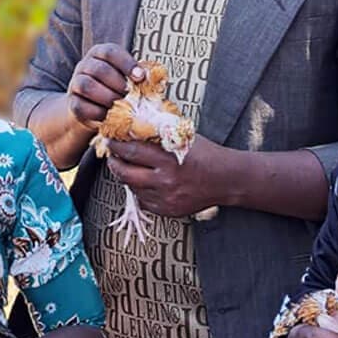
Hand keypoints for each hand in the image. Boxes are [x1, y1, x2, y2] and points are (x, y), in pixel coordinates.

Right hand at [66, 43, 141, 128]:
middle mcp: (85, 65)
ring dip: (107, 97)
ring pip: (87, 86)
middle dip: (118, 84)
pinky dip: (98, 112)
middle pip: (99, 69)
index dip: (127, 64)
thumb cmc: (115, 89)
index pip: (110, 52)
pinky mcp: (72, 103)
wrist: (93, 108)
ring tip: (120, 105)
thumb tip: (151, 79)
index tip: (140, 77)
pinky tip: (109, 115)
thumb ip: (136, 76)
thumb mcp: (126, 78)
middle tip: (129, 94)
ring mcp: (76, 83)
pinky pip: (81, 106)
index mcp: (99, 54)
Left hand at [106, 137, 238, 217]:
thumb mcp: (183, 138)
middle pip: (126, 173)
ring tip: (125, 167)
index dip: (117, 146)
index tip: (110, 140)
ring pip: (132, 188)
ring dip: (126, 177)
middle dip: (114, 163)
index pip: (132, 151)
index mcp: (168, 159)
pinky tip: (144, 181)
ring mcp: (165, 198)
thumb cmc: (206, 154)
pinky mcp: (167, 210)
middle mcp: (165, 180)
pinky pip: (143, 200)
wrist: (226, 180)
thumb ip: (159, 135)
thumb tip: (134, 127)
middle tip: (111, 155)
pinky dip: (140, 190)